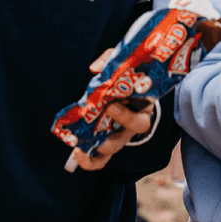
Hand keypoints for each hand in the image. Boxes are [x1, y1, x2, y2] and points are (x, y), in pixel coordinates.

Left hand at [68, 47, 155, 171]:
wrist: (126, 87)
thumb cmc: (125, 75)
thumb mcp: (121, 63)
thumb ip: (110, 60)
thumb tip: (95, 69)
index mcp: (143, 104)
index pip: (142, 115)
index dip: (128, 115)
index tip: (112, 105)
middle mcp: (135, 122)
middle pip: (134, 130)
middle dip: (119, 124)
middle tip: (104, 113)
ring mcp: (122, 134)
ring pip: (116, 147)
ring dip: (100, 148)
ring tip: (82, 145)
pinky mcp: (108, 143)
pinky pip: (102, 160)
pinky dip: (89, 161)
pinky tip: (77, 153)